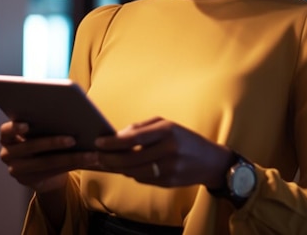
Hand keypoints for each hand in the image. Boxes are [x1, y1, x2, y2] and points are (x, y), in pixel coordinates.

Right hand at [0, 121, 99, 192]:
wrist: (40, 169)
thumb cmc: (40, 139)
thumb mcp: (37, 131)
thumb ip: (43, 123)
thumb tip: (68, 109)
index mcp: (7, 137)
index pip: (5, 131)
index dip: (14, 128)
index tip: (26, 125)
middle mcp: (7, 154)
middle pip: (30, 147)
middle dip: (53, 142)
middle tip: (73, 139)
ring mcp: (17, 169)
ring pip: (46, 163)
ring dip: (70, 157)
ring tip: (90, 154)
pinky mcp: (30, 181)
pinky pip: (54, 172)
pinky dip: (73, 165)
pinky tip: (87, 160)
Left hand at [94, 117, 232, 188]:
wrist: (210, 161)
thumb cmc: (184, 138)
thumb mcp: (166, 124)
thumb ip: (142, 128)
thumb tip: (117, 136)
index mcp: (168, 131)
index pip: (134, 137)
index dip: (113, 141)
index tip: (98, 142)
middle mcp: (169, 150)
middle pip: (130, 158)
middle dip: (109, 158)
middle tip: (95, 156)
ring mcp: (169, 168)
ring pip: (134, 171)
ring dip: (117, 167)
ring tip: (105, 162)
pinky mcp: (169, 182)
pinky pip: (143, 179)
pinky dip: (132, 173)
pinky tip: (125, 168)